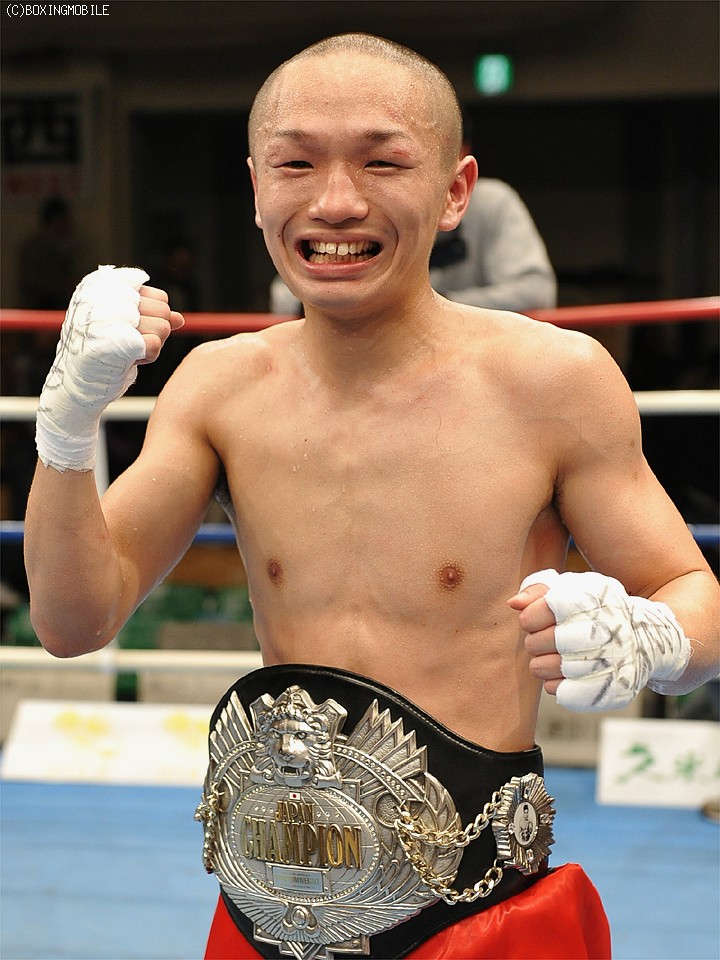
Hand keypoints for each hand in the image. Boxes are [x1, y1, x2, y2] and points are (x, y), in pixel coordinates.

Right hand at [36, 266, 184, 471]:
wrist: (75, 385)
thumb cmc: (101, 354)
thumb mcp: (126, 328)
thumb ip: (152, 318)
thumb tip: (179, 319)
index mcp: (103, 284)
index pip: (158, 296)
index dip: (154, 320)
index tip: (131, 331)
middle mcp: (104, 294)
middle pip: (163, 310)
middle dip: (156, 332)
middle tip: (131, 344)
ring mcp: (109, 316)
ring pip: (163, 327)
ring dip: (152, 346)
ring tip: (127, 351)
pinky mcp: (117, 339)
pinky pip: (155, 344)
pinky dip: (148, 356)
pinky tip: (130, 360)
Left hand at [508, 569, 690, 711]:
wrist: (644, 638)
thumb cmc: (594, 610)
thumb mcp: (572, 589)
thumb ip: (539, 590)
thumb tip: (514, 603)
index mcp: (591, 599)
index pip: (541, 611)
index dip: (530, 618)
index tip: (535, 620)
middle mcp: (603, 629)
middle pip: (540, 642)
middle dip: (533, 643)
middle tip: (541, 642)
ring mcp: (609, 662)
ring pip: (546, 669)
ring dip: (541, 665)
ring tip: (551, 658)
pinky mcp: (610, 690)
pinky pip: (564, 694)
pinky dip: (556, 686)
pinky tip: (564, 675)